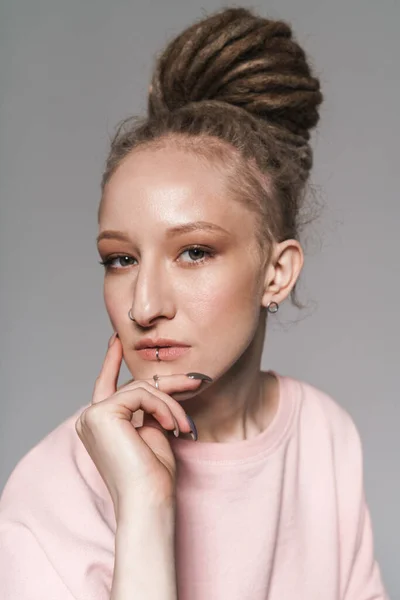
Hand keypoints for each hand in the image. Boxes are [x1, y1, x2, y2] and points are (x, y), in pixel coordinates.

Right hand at [75, 333, 207, 516]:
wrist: (149, 501)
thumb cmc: (153, 477)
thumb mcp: (153, 434)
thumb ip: (149, 410)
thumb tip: (159, 389)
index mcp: (100, 425)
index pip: (106, 385)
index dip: (111, 360)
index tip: (116, 339)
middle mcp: (90, 419)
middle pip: (134, 385)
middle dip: (168, 383)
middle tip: (197, 380)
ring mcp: (92, 415)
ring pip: (141, 388)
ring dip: (171, 404)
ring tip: (185, 426)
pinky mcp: (101, 414)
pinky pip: (142, 394)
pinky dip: (163, 407)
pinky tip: (172, 426)